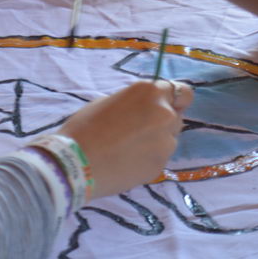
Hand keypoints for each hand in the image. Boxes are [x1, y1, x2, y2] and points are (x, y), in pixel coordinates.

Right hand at [59, 79, 192, 198]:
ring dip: (157, 141)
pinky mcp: (161, 165)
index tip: (167, 107)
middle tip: (140, 131)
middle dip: (163, 122)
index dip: (174, 100)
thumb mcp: (110, 102)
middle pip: (176, 116)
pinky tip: (127, 162)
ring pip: (169, 139)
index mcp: (150, 93)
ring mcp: (166, 142)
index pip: (182, 92)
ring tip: (130, 149)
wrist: (75, 163)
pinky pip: (160, 157)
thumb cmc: (85, 127)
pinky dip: (149, 159)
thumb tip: (145, 109)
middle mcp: (164, 114)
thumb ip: (136, 103)